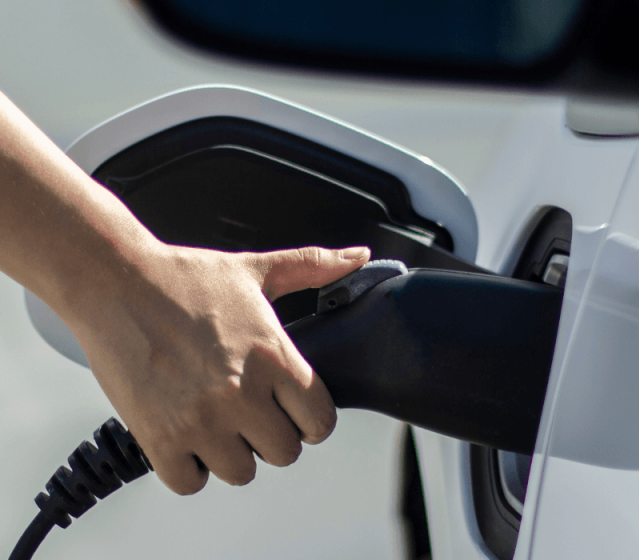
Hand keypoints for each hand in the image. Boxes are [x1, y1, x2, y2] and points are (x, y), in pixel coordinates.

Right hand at [67, 242, 368, 494]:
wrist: (114, 281)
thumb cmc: (185, 278)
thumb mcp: (256, 271)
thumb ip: (313, 267)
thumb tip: (360, 256)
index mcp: (273, 357)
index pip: (321, 422)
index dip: (311, 419)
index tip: (294, 410)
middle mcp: (242, 393)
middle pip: (284, 453)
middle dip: (271, 435)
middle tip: (250, 412)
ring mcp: (201, 420)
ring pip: (240, 472)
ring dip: (231, 453)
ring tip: (216, 420)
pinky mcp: (160, 437)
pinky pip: (190, 482)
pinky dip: (187, 466)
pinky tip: (185, 434)